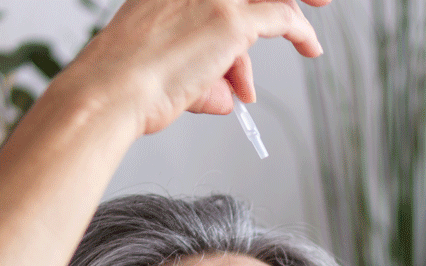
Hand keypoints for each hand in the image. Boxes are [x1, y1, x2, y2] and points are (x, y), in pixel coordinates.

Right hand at [64, 0, 329, 135]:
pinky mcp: (231, 21)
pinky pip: (282, 18)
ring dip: (297, 10)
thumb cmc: (125, 85)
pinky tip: (311, 48)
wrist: (109, 91)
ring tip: (315, 25)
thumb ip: (204, 71)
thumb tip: (232, 95)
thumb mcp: (165, 66)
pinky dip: (301, 34)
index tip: (266, 3)